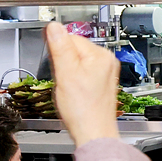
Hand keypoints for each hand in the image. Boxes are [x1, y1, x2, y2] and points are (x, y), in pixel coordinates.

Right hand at [45, 22, 121, 146]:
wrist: (93, 134)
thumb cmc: (83, 109)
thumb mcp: (65, 74)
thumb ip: (60, 48)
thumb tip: (54, 27)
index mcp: (101, 55)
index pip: (71, 38)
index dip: (57, 51)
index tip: (55, 64)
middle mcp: (107, 62)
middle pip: (74, 50)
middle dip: (63, 63)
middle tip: (64, 81)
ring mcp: (106, 73)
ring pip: (77, 63)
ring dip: (68, 73)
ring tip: (70, 89)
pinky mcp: (102, 84)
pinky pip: (82, 74)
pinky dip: (74, 81)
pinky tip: (74, 93)